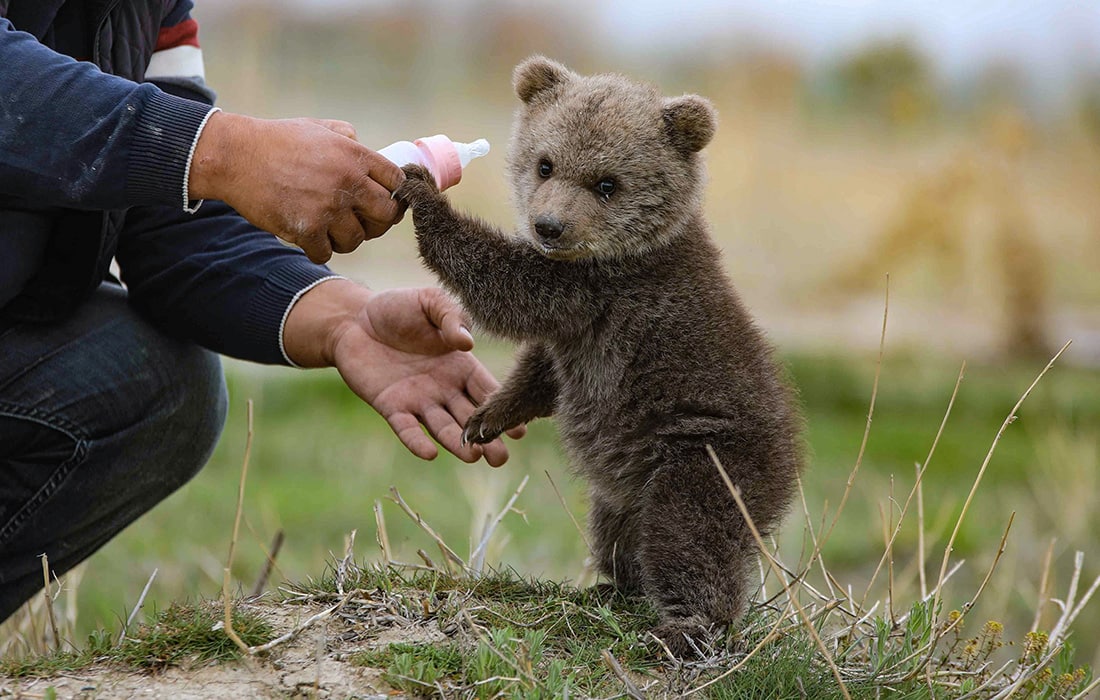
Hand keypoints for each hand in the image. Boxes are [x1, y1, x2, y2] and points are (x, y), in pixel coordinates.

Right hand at [188, 112, 404, 262]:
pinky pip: (326, 253)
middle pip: (386, 216)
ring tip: (331, 229)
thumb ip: (348, 138)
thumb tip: (365, 148)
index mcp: (355, 155)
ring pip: (358, 239)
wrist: (236, 156)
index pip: (397, 182)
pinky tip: (310, 238)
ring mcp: (327, 207)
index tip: (384, 201)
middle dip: (378, 221)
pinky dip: (319, 249)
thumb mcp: (319, 128)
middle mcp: (347, 182)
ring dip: (346, 238)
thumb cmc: (277, 140)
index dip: (394, 195)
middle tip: (363, 221)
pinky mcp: (305, 229)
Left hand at [282, 279, 524, 465]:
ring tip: (474, 457)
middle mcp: (444, 388)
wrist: (353, 318)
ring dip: (458, 444)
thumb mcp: (430, 303)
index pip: (487, 390)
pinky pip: (406, 428)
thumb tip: (468, 343)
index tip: (520, 427)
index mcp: (460, 365)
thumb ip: (451, 318)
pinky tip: (430, 453)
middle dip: (487, 437)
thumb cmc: (398, 308)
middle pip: (471, 417)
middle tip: (501, 458)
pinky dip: (417, 441)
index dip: (502, 406)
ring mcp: (418, 400)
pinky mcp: (391, 407)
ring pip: (443, 427)